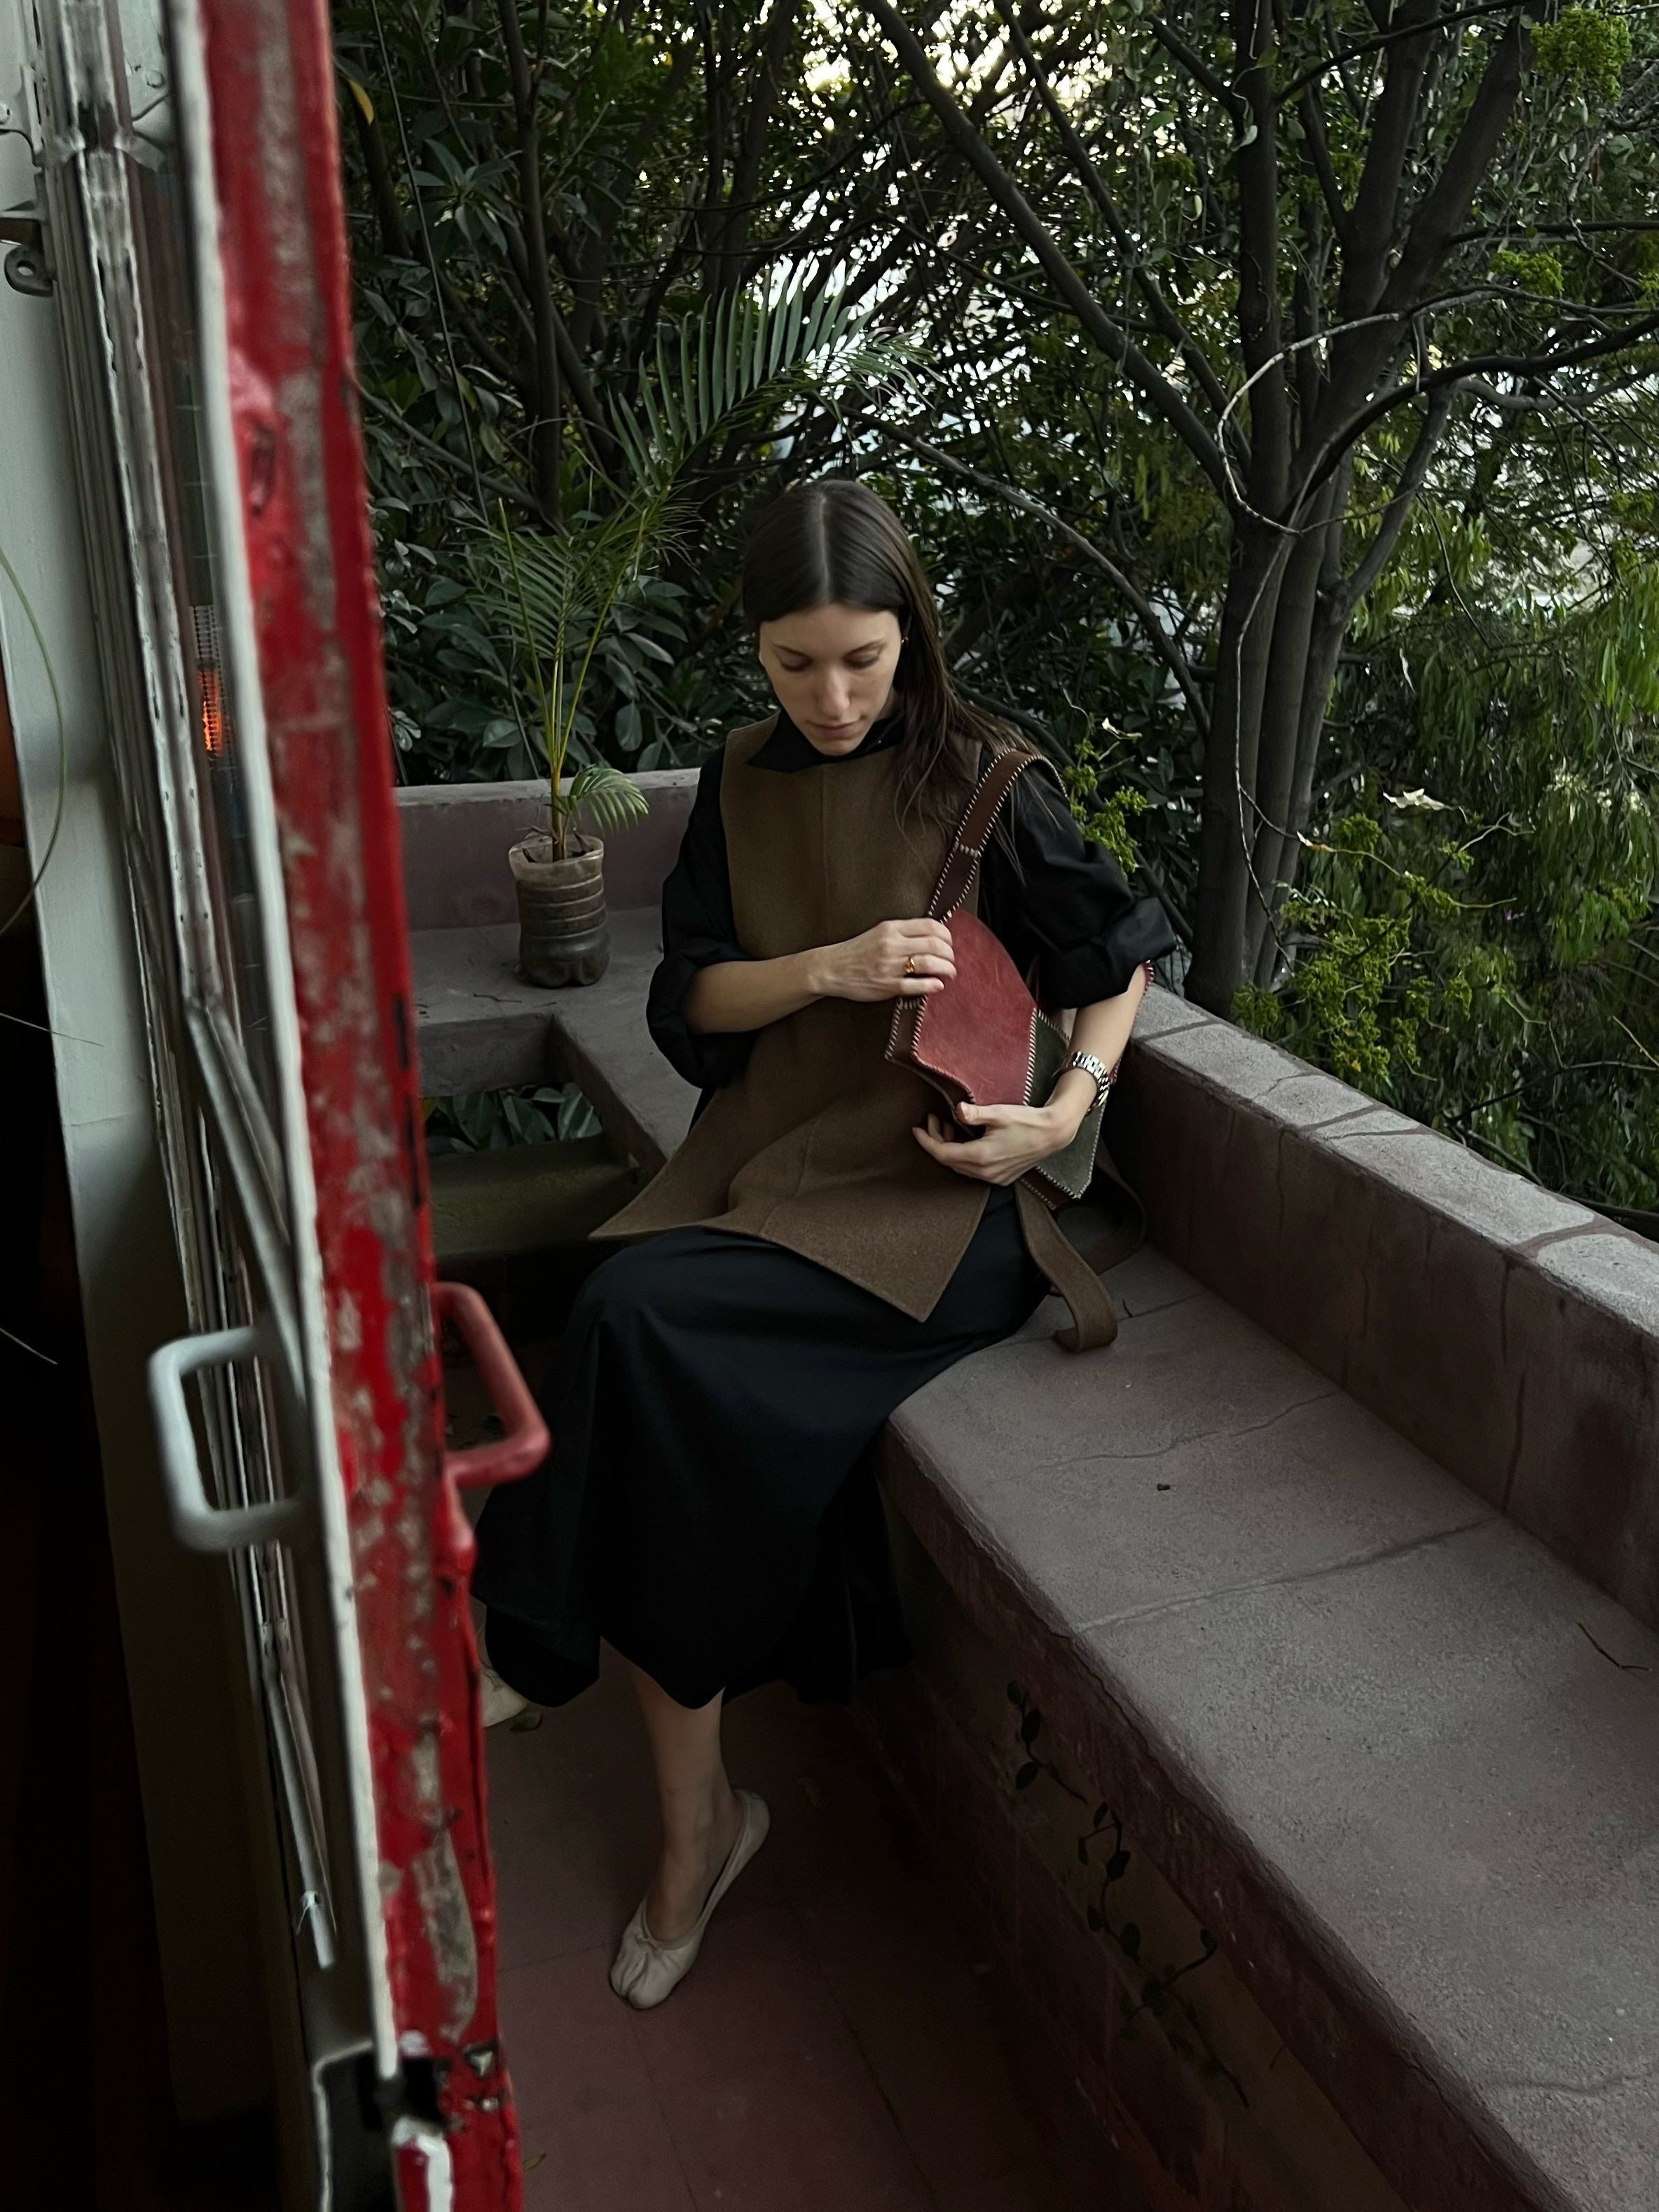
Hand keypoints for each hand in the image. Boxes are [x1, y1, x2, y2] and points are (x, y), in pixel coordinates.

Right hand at [812, 918, 956, 1003]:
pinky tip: (938, 985)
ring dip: (947, 969)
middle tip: (952, 961)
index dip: (947, 935)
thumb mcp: (879, 932)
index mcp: (891, 928)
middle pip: (934, 945)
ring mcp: (890, 966)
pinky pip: (917, 985)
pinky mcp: (888, 985)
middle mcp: (892, 945)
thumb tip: (933, 936)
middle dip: (950, 954)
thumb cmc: (857, 951)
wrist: (832, 968)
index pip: (930, 926)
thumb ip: (903, 932)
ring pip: (929, 963)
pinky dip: (933, 985)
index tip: (949, 943)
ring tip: (950, 974)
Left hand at [911, 1094, 1088, 1186]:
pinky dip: (964, 1156)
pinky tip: (966, 1140)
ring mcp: (994, 1177)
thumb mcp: (998, 1113)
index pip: (942, 1153)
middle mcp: (985, 1172)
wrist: (1053, 1134)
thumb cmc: (1027, 1121)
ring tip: (949, 1127)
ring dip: (951, 1148)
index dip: (926, 1141)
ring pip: (961, 1166)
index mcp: (980, 1156)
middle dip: (937, 1141)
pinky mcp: (1002, 1177)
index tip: (917, 1129)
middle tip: (934, 1121)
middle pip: (950, 1161)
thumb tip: (957, 1111)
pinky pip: (974, 1170)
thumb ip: (974, 1113)